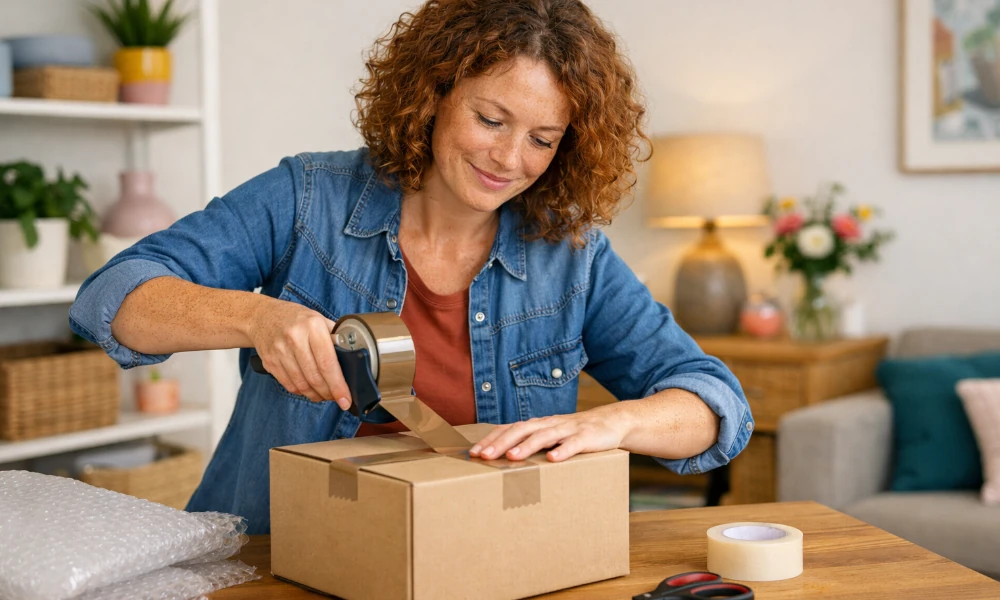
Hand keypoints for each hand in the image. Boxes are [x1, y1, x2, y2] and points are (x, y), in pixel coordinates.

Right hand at [247, 297, 350, 408]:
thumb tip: (351, 357)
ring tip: (324, 395)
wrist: (263, 316)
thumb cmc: (296, 319)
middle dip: (328, 393)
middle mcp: (295, 338)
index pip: (327, 362)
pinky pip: (289, 385)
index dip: (338, 385)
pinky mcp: (270, 362)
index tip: (345, 399)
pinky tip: (309, 389)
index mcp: (312, 326)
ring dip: (315, 395)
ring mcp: (279, 351)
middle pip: (315, 377)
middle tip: (337, 398)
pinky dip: (302, 391)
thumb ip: (335, 337)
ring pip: (302, 384)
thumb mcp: (319, 319)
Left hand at [469, 404, 632, 461]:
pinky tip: (553, 460)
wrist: (611, 423)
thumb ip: (531, 446)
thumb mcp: (551, 438)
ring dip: (528, 445)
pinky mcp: (587, 437)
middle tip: (484, 456)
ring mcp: (568, 429)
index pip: (510, 429)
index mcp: (538, 425)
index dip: (491, 439)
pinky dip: (563, 451)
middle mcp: (550, 424)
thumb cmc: (574, 435)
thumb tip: (503, 460)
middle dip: (501, 442)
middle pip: (522, 430)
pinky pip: (574, 444)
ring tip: (512, 456)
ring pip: (545, 435)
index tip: (473, 453)